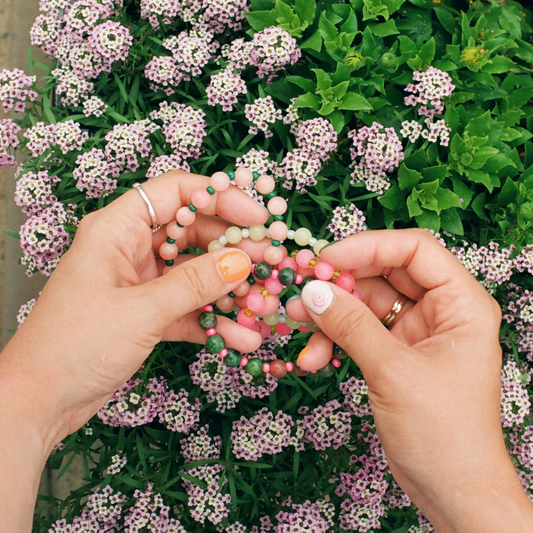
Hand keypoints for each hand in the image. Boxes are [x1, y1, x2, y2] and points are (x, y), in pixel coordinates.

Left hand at [0, 170, 268, 448]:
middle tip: (270, 262)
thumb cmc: (75, 344)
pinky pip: (189, 307)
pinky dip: (213, 320)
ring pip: (195, 273)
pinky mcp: (148, 313)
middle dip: (233, 249)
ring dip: (228, 290)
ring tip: (263, 305)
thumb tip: (243, 261)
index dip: (220, 197)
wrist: (41, 402)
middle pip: (192, 232)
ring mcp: (141, 282)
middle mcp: (131, 248)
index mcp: (118, 228)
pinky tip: (241, 337)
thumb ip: (195, 283)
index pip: (175, 192)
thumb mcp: (141, 310)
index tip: (257, 218)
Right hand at [295, 229, 532, 531]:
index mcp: (461, 303)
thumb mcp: (394, 372)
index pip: (414, 249)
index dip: (369, 246)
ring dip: (330, 312)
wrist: (451, 490)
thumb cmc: (444, 434)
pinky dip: (334, 339)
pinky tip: (312, 357)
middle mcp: (440, 310)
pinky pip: (358, 331)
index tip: (327, 260)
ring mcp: (415, 332)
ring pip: (365, 303)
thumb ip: (351, 326)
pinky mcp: (395, 353)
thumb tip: (313, 291)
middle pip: (384, 273)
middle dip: (342, 282)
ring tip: (297, 323)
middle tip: (303, 288)